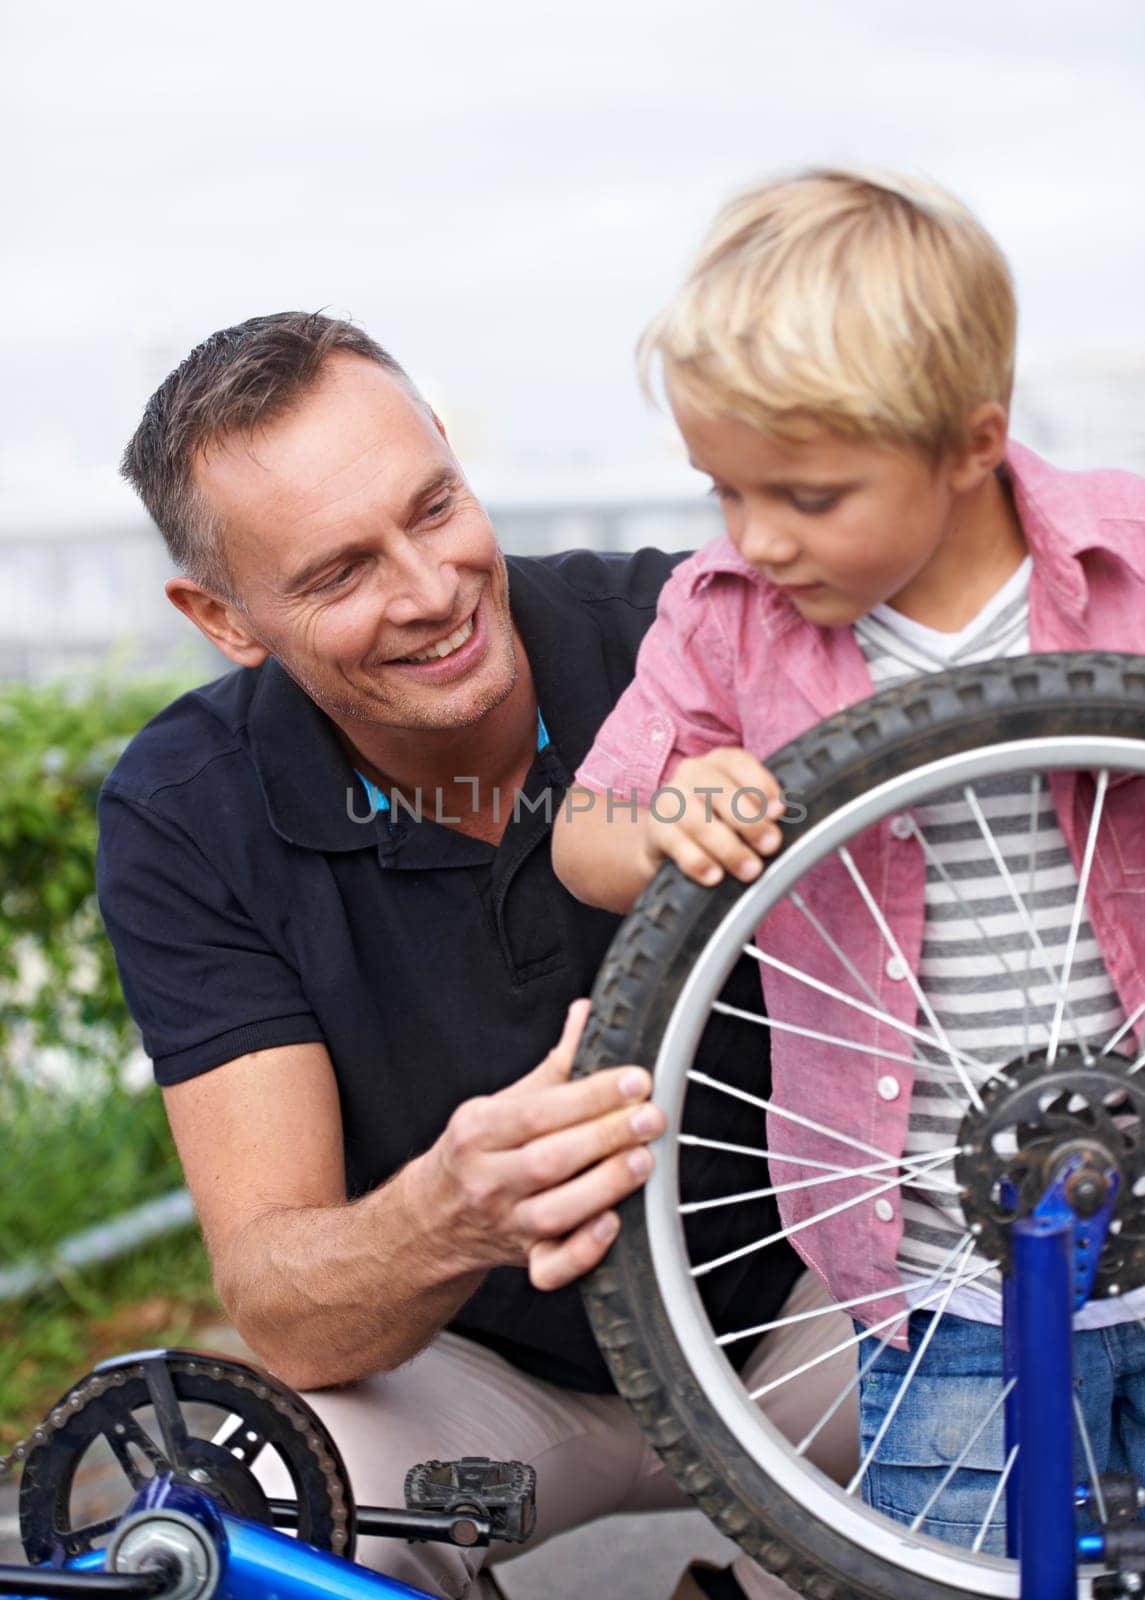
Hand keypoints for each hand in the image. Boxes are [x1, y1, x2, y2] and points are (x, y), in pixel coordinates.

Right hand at [417, 1000, 664, 1291]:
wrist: (434, 1216)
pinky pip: (550, 1269)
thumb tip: (590, 1013)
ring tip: (643, 1160)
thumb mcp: (505, 1102)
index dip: (591, 1096)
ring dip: (604, 1186)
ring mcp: (503, 1224)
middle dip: (605, 1137)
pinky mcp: (522, 1261)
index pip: (538, 1111)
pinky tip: (611, 1224)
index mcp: (477, 1129)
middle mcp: (486, 1179)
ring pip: (553, 1213)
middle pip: (548, 1161)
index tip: (636, 1080)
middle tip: (651, 1117)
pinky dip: (582, 1251)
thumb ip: (555, 1064)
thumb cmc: (479, 1150)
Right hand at [638, 746, 786, 886]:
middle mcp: (691, 773)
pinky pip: (675, 843)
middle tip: (770, 846)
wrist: (672, 841)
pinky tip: (714, 876)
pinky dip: (696, 861)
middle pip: (719, 792)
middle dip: (749, 821)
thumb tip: (778, 820)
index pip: (739, 763)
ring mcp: (670, 798)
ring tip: (750, 870)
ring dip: (728, 848)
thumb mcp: (740, 808)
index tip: (778, 811)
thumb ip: (761, 810)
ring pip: (699, 821)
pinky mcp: (655, 827)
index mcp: (718, 761)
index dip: (760, 785)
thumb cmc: (719, 820)